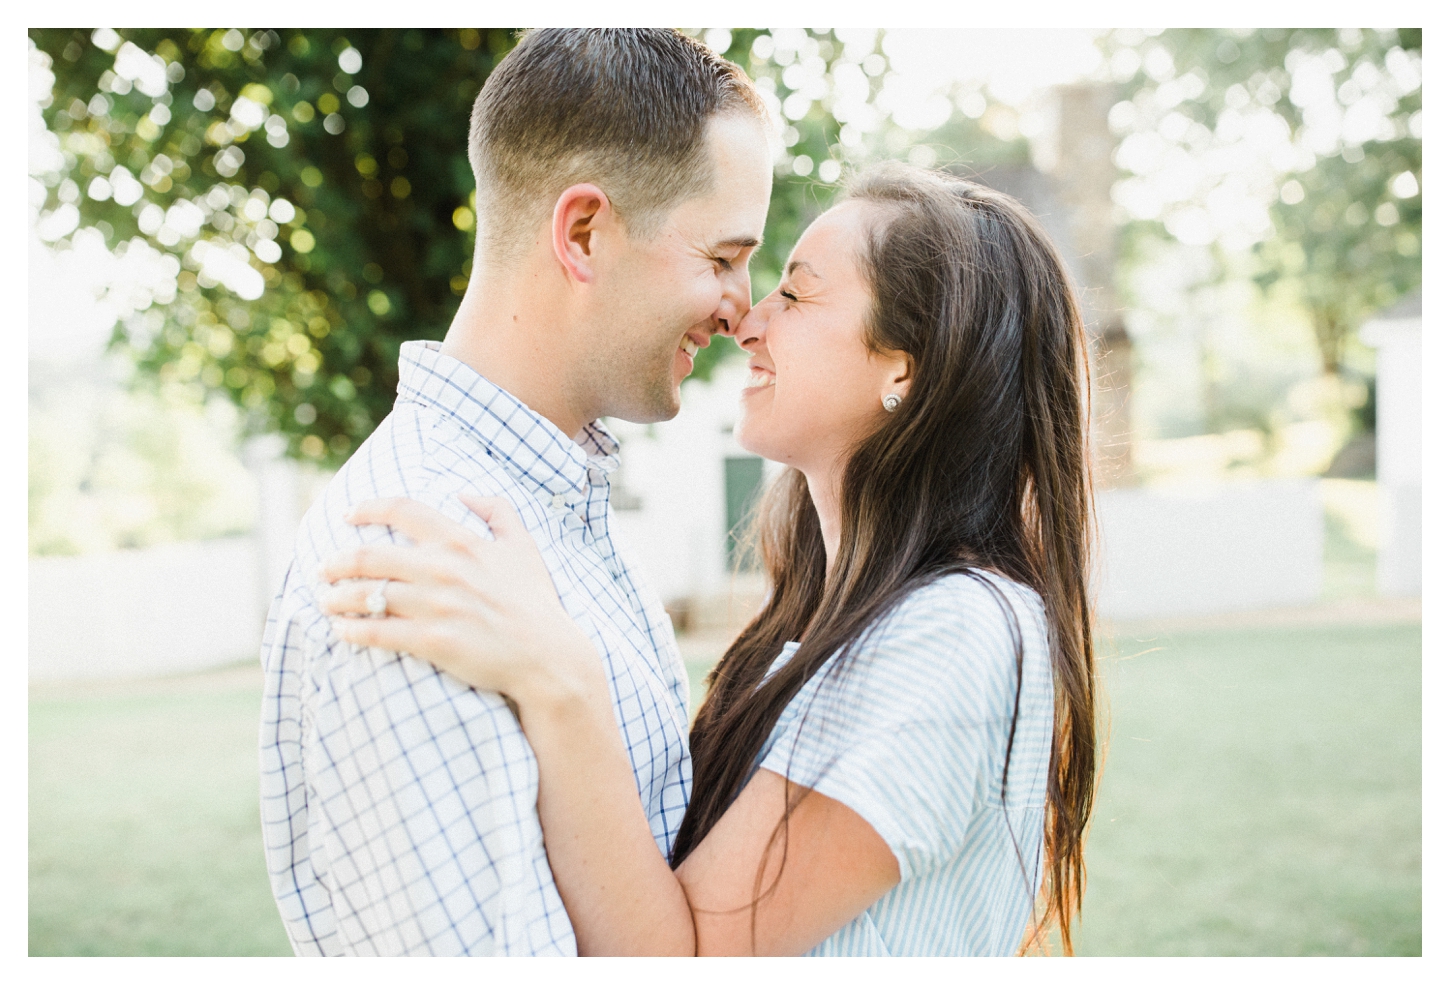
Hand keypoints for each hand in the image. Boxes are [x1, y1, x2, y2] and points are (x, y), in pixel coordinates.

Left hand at [317, 495, 599, 706]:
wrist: (548, 657)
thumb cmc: (535, 603)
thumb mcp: (524, 547)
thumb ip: (499, 511)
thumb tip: (465, 493)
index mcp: (461, 542)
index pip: (402, 510)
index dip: (368, 508)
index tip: (347, 515)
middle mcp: (443, 569)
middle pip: (370, 555)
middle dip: (338, 561)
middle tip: (324, 568)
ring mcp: (435, 606)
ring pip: (367, 594)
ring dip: (337, 596)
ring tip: (326, 601)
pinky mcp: (431, 640)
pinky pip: (376, 631)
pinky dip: (351, 630)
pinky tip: (341, 631)